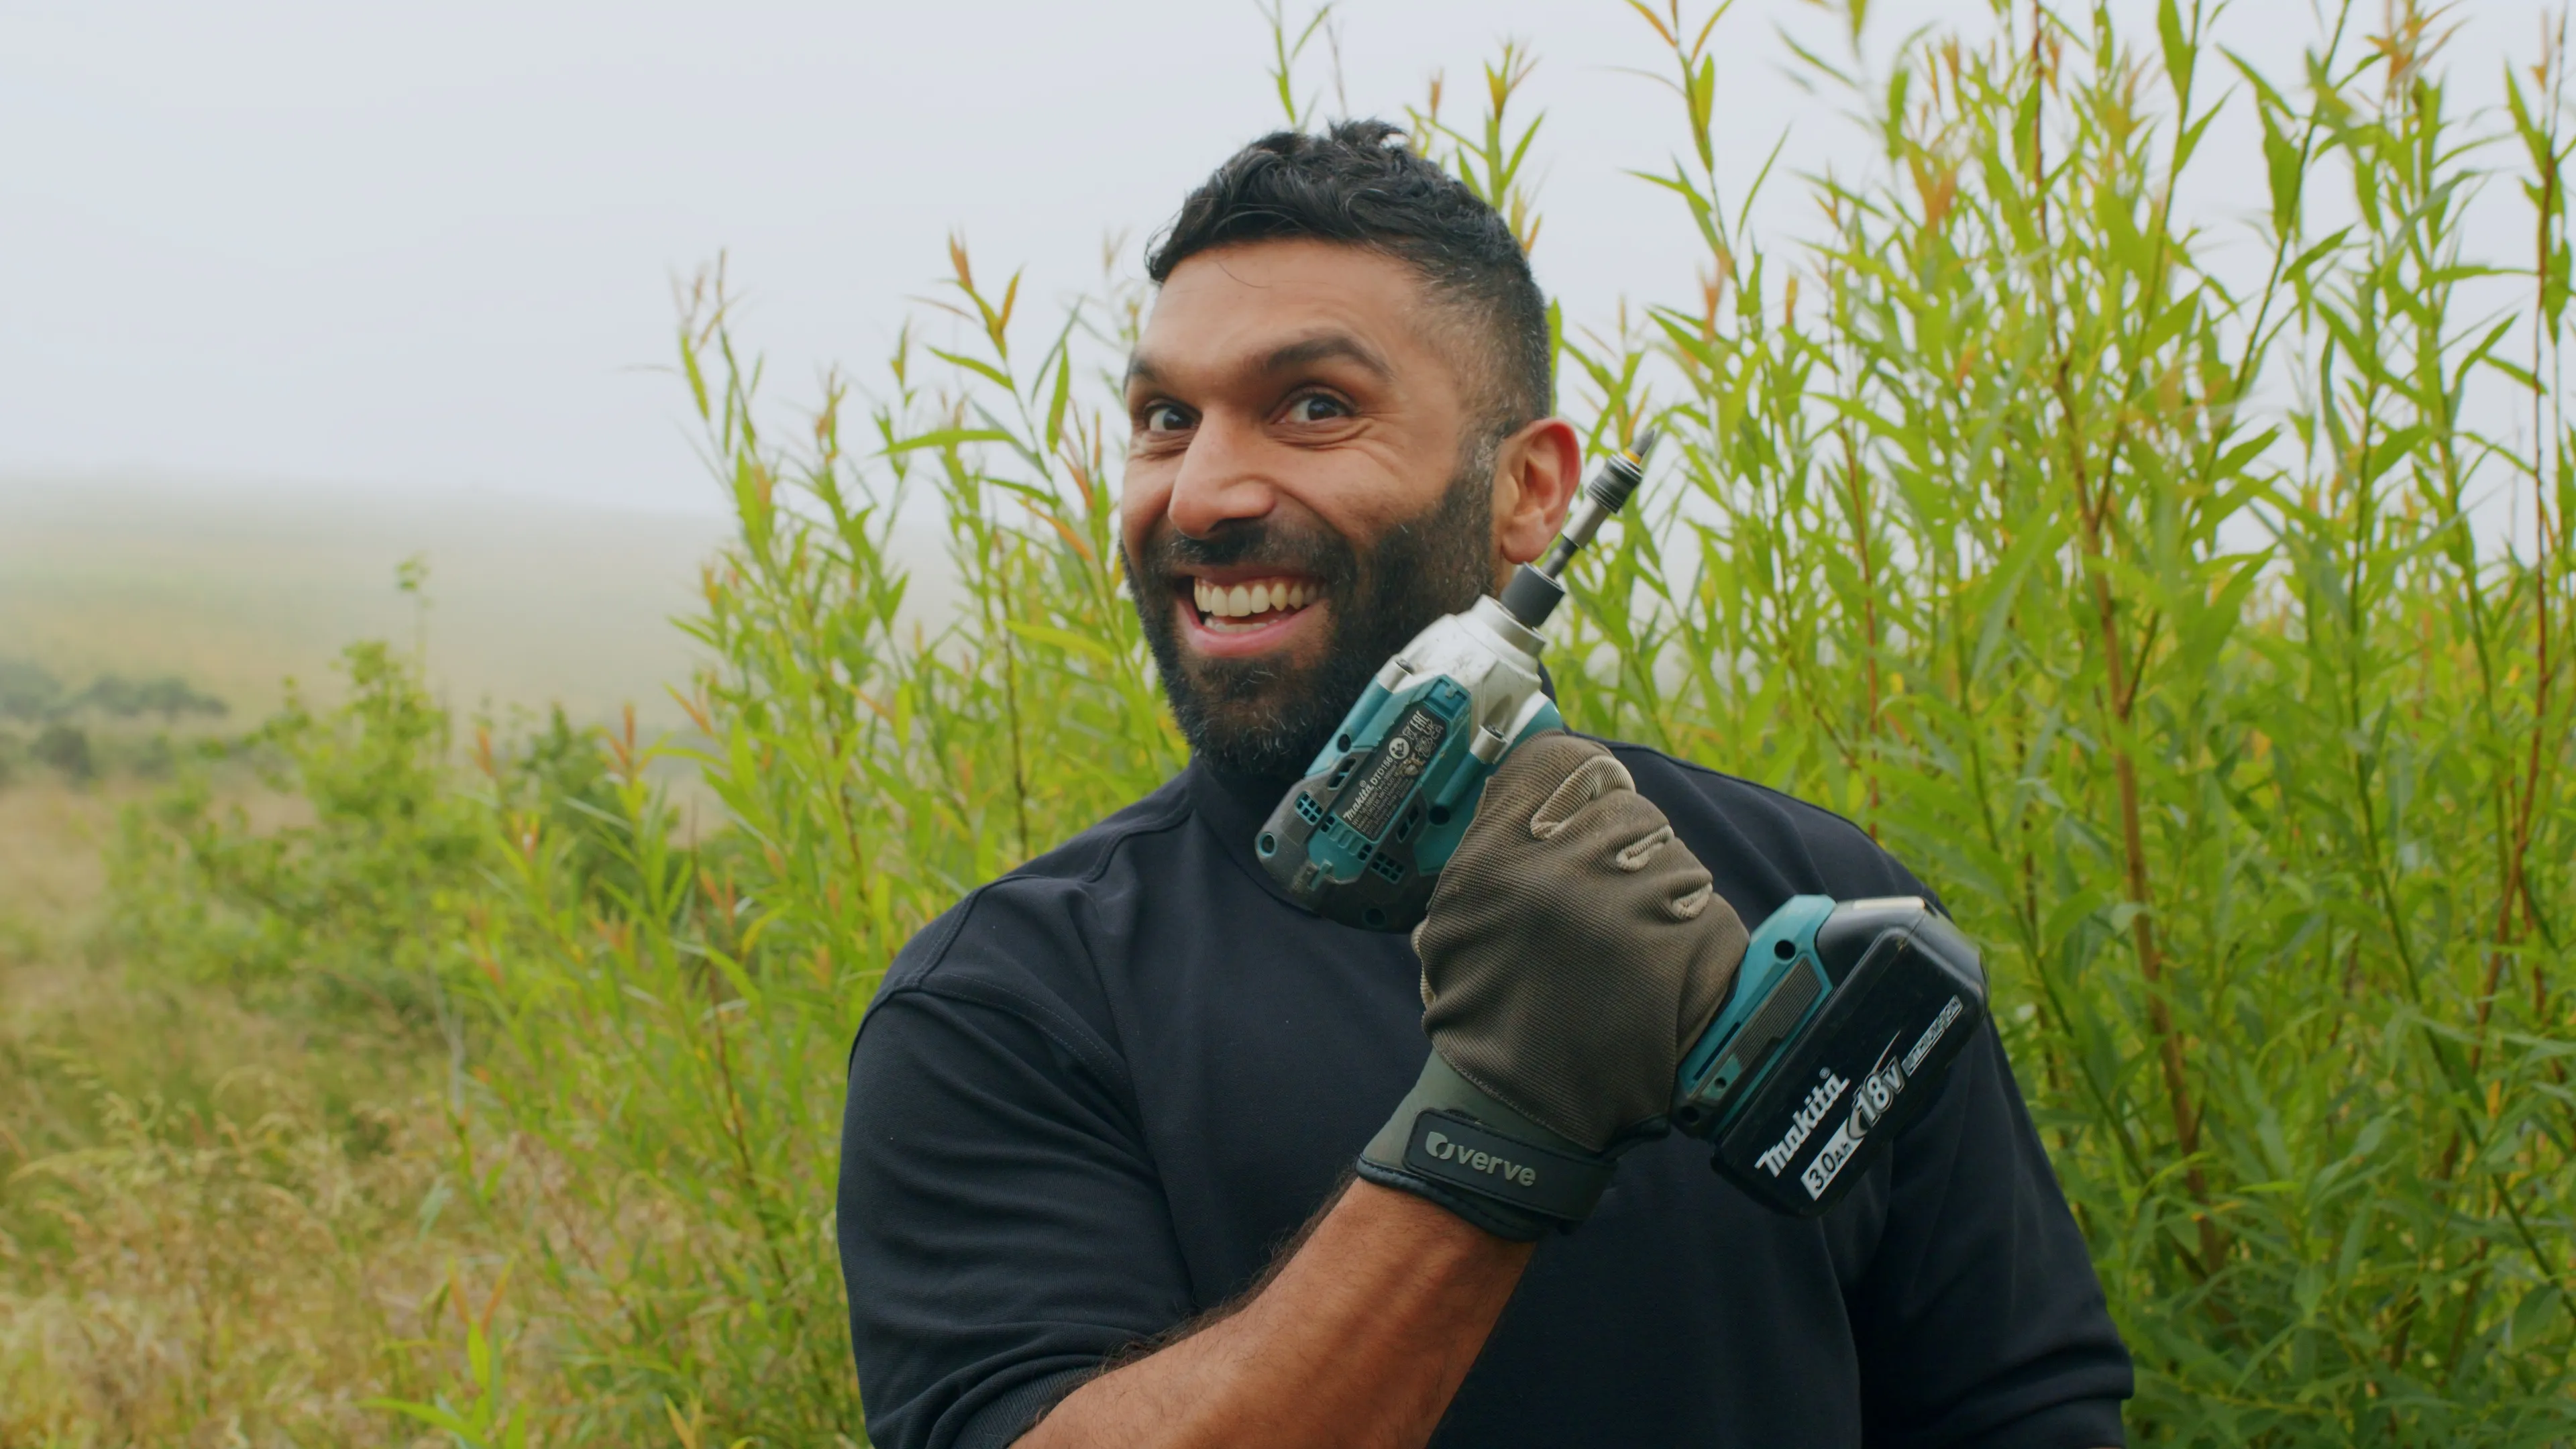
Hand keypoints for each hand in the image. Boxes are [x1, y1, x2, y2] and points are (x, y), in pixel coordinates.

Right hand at [1358, 733, 1749, 1238]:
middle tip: (1599, 904)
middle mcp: (1570, 867)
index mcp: (1499, 853)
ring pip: (1673, 856)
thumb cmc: (1487, 1012)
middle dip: (1619, 846)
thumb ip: (1494, 841)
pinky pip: (1707, 909)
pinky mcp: (1698, 941)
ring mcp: (1641, 904)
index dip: (1572, 776)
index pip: (1561, 759)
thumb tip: (1544, 772)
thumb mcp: (1456, 917)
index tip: (1575, 798)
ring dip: (1658, 895)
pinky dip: (1692, 939)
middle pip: (1625, 806)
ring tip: (1625, 953)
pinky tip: (1659, 979)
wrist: (1526, 1113)